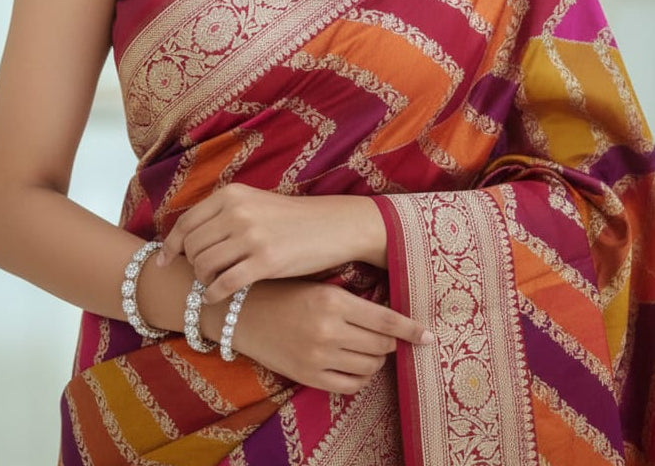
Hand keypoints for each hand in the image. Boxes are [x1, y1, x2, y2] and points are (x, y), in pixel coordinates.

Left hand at [157, 183, 387, 302]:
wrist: (333, 225)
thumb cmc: (292, 218)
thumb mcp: (255, 202)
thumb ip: (224, 213)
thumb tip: (189, 236)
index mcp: (232, 194)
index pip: (186, 222)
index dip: (171, 245)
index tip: (164, 261)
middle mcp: (237, 212)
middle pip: (192, 246)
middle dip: (190, 264)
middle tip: (200, 275)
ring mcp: (251, 237)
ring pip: (204, 266)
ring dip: (202, 280)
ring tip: (212, 284)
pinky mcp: (265, 262)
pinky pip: (224, 284)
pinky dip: (213, 295)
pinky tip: (215, 298)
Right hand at [214, 278, 432, 394]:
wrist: (242, 310)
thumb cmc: (284, 290)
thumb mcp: (319, 285)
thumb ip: (352, 300)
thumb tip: (390, 317)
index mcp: (332, 300)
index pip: (385, 320)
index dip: (411, 330)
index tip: (429, 336)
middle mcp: (327, 330)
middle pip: (381, 346)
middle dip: (390, 343)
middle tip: (387, 336)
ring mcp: (317, 356)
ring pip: (369, 367)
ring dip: (376, 360)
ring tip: (368, 349)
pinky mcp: (307, 376)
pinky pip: (349, 386)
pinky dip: (360, 378)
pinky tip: (355, 365)